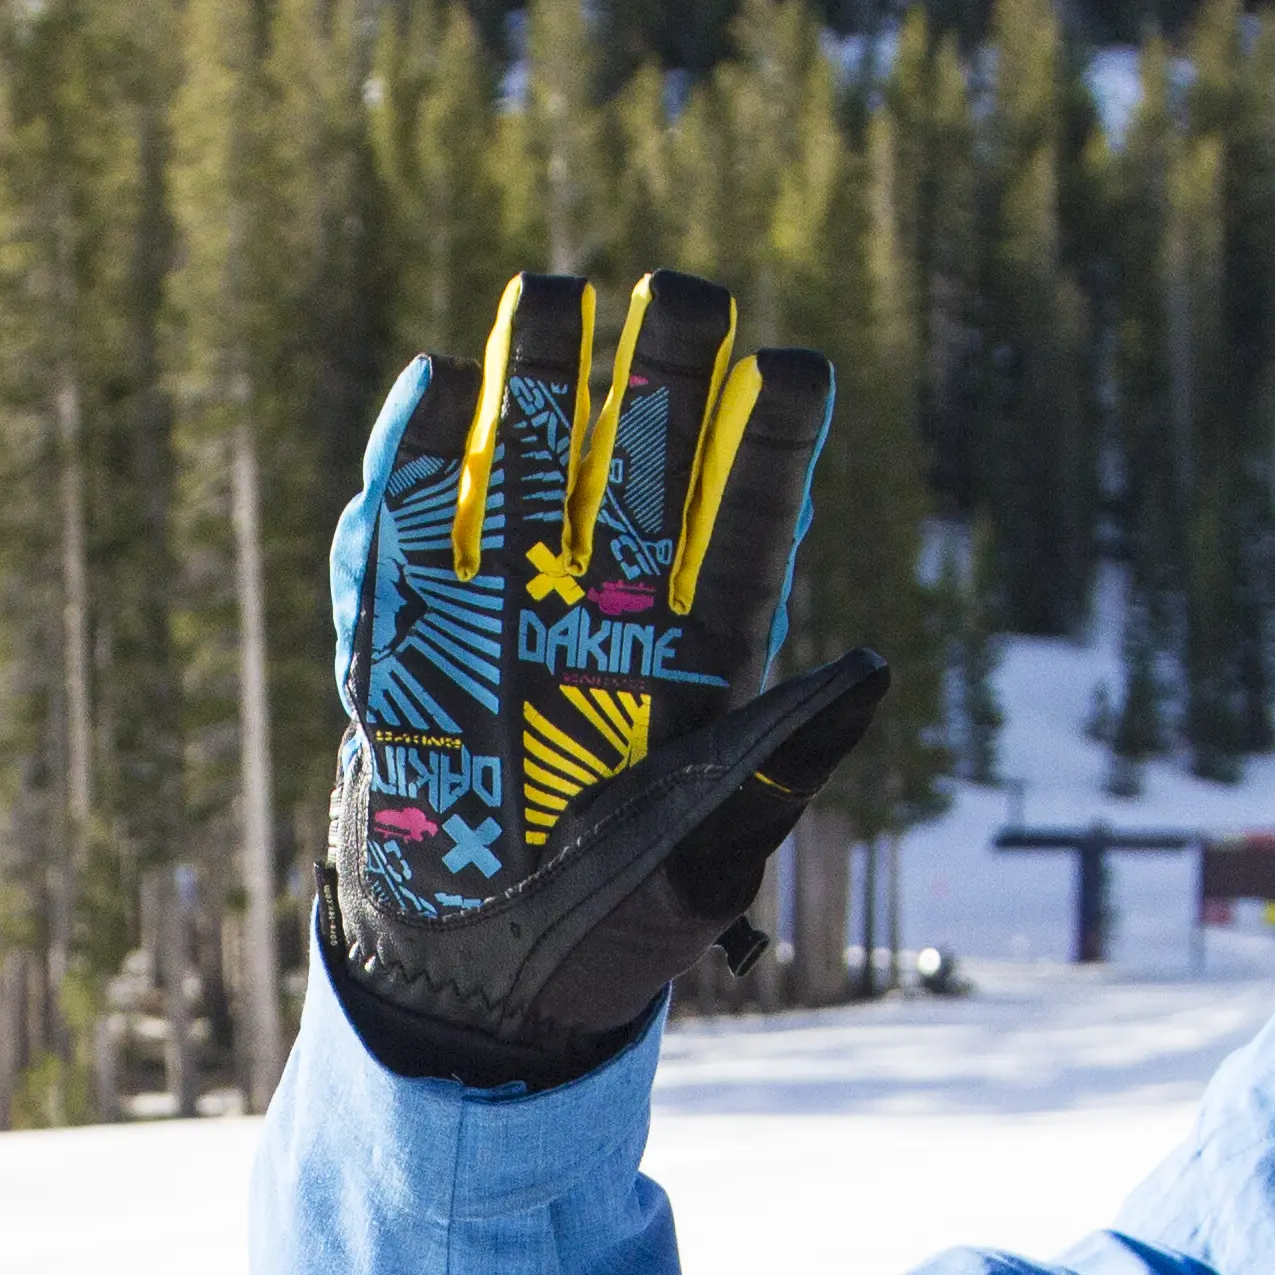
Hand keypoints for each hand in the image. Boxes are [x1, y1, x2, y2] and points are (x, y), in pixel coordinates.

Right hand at [322, 268, 881, 1085]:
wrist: (481, 987)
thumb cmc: (614, 934)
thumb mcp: (708, 857)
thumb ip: (773, 764)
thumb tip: (868, 666)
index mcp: (699, 670)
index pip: (746, 533)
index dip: (770, 450)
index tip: (797, 363)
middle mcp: (607, 628)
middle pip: (640, 478)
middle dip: (660, 383)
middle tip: (685, 288)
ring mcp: (507, 627)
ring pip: (526, 480)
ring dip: (536, 388)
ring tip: (554, 288)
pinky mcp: (411, 650)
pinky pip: (406, 542)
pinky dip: (410, 467)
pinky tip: (428, 384)